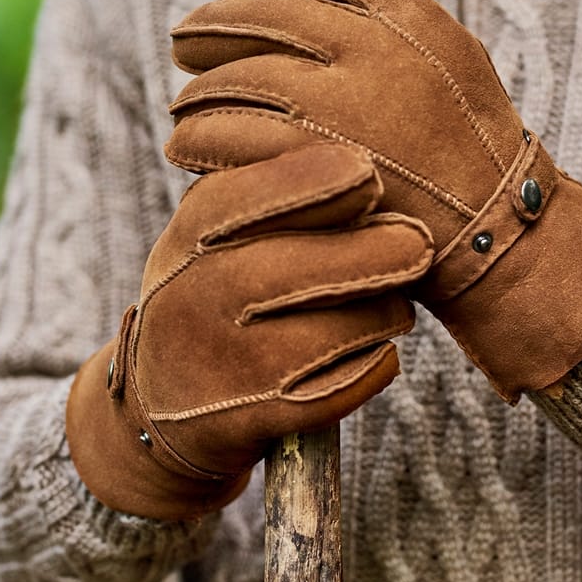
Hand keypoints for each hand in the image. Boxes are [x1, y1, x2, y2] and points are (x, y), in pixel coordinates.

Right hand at [66, 143, 432, 519]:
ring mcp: (226, 363)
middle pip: (306, 268)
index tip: (367, 172)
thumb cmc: (212, 295)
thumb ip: (266, 193)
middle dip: (378, 250)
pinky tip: (369, 350)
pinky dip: (375, 364)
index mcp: (190, 236)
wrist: (164, 405)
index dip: (320, 181)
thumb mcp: (211, 235)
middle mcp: (199, 298)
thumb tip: (361, 161)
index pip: (255, 195)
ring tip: (388, 303)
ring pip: (341, 330)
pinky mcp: (256, 419)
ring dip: (384, 312)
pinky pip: (348, 386)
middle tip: (417, 243)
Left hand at [167, 0, 581, 402]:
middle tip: (183, 39)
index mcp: (409, 15)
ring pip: (237, 80)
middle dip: (210, 26)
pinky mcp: (315, 166)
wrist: (498, 230)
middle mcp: (373, 50)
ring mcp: (342, 108)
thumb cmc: (471, 146)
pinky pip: (231, 138)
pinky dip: (201, 137)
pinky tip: (187, 143)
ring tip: (185, 101)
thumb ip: (386, 23)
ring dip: (198, 89)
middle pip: (259, 20)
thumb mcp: (450, 59)